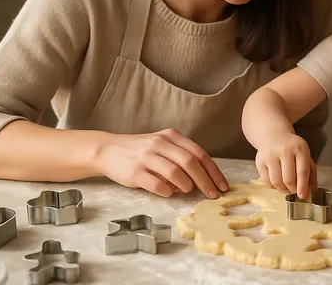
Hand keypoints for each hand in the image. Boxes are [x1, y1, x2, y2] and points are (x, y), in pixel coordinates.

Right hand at [96, 128, 228, 198]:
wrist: (108, 150)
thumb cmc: (141, 151)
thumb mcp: (163, 145)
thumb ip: (182, 156)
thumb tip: (205, 177)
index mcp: (171, 136)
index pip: (199, 153)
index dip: (213, 171)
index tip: (222, 186)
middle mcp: (160, 144)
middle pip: (190, 163)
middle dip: (205, 181)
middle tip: (212, 194)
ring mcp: (146, 157)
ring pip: (175, 172)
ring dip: (186, 186)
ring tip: (186, 191)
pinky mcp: (134, 172)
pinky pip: (157, 184)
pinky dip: (167, 191)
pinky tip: (169, 193)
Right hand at [255, 133, 316, 198]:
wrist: (274, 136)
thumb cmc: (292, 148)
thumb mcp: (305, 155)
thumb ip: (311, 172)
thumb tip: (312, 190)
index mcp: (299, 148)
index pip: (302, 172)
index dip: (303, 186)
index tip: (302, 196)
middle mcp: (284, 150)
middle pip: (289, 179)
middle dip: (293, 189)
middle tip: (295, 190)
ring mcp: (270, 155)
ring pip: (277, 182)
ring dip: (283, 190)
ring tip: (286, 187)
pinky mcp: (259, 161)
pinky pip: (267, 181)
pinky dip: (273, 187)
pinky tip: (278, 183)